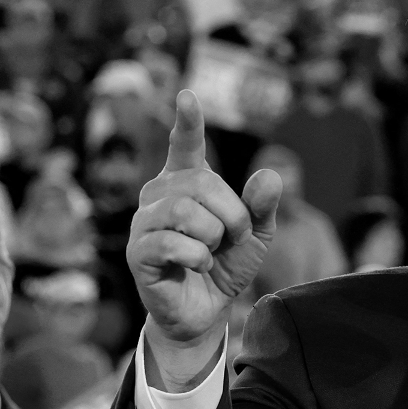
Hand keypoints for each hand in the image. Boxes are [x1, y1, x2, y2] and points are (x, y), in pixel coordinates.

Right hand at [127, 90, 280, 387]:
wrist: (204, 313)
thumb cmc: (223, 267)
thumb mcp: (255, 237)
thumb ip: (262, 207)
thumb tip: (270, 176)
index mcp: (185, 183)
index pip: (185, 146)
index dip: (188, 122)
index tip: (187, 96)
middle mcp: (158, 195)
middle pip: (199, 183)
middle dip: (230, 213)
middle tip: (234, 238)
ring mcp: (144, 223)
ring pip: (183, 210)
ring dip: (212, 234)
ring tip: (212, 252)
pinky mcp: (137, 253)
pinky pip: (171, 242)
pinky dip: (196, 256)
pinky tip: (197, 266)